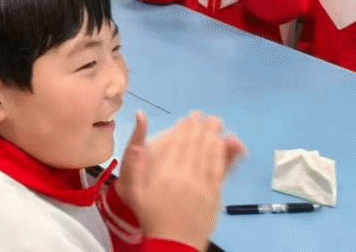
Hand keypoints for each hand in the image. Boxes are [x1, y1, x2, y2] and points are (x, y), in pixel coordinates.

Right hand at [122, 113, 244, 250]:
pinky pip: (219, 170)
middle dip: (202, 129)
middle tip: (207, 116)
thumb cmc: (149, 212)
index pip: (179, 142)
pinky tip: (224, 147)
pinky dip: (223, 156)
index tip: (192, 116)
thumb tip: (139, 123)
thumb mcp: (131, 185)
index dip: (187, 127)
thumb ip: (134, 156)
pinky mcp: (214, 195)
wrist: (172, 242)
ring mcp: (203, 185)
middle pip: (196, 145)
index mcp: (166, 171)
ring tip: (216, 124)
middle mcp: (186, 174)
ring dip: (214, 138)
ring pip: (210, 155)